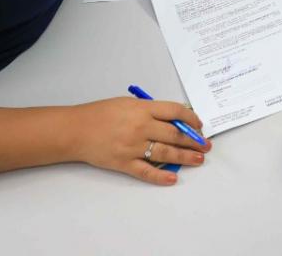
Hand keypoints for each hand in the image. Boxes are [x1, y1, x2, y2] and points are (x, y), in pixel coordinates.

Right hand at [74, 97, 210, 184]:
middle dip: (193, 140)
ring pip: (166, 153)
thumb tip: (173, 119)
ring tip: (198, 159)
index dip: (191, 119)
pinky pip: (147, 171)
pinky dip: (161, 175)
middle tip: (205, 145)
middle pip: (175, 134)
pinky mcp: (124, 163)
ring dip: (185, 156)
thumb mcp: (128, 104)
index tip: (199, 125)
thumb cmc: (100, 114)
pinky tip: (173, 177)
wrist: (76, 130)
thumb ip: (149, 110)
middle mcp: (140, 127)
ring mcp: (133, 147)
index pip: (175, 112)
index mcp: (142, 109)